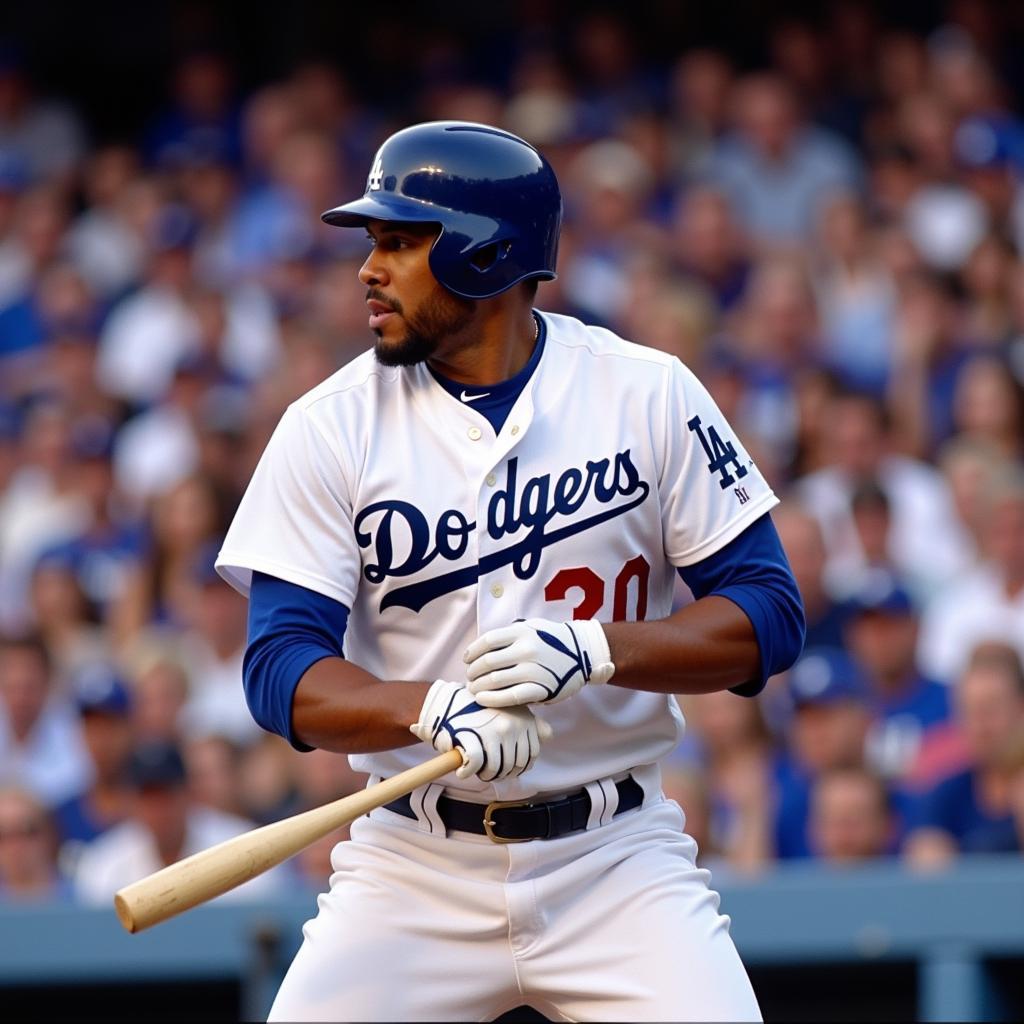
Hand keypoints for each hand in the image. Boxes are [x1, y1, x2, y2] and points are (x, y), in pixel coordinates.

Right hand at [410, 680, 551, 781]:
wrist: (447, 701)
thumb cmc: (479, 708)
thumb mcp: (510, 709)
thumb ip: (531, 723)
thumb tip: (548, 736)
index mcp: (524, 719)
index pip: (532, 754)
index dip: (519, 766)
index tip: (506, 766)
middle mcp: (512, 725)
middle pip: (516, 764)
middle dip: (503, 773)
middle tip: (489, 770)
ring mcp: (494, 731)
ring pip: (497, 768)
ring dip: (486, 775)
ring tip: (477, 770)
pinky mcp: (474, 737)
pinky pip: (476, 765)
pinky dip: (468, 772)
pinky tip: (463, 770)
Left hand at [464, 618, 614, 707]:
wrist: (583, 652)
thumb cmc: (552, 639)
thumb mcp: (532, 627)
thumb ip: (509, 635)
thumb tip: (481, 647)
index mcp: (522, 631)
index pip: (487, 641)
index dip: (472, 652)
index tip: (467, 660)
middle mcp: (526, 649)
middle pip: (487, 662)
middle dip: (473, 672)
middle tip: (469, 677)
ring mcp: (534, 669)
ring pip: (495, 680)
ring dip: (479, 686)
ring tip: (474, 689)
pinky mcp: (541, 688)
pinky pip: (511, 696)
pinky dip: (493, 699)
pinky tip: (482, 699)